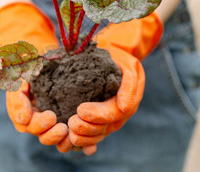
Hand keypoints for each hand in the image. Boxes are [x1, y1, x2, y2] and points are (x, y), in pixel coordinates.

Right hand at [0, 2, 66, 145]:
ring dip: (61, 140)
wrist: (51, 61)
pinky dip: (80, 146)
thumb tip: (23, 117)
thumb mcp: (22, 70)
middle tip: (60, 125)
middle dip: (48, 133)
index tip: (50, 116)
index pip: (25, 123)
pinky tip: (89, 149)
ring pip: (54, 139)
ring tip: (70, 132)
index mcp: (22, 110)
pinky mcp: (67, 125)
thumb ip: (18, 88)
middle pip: (39, 134)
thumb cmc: (34, 64)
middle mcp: (35, 120)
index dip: (37, 123)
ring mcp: (51, 124)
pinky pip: (72, 140)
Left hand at [67, 13, 162, 151]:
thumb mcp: (128, 65)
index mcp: (130, 101)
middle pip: (105, 127)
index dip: (97, 114)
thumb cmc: (118, 58)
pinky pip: (94, 137)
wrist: (113, 58)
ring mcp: (112, 120)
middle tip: (71, 122)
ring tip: (69, 132)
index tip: (80, 110)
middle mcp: (121, 114)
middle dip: (88, 127)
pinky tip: (71, 140)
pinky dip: (84, 141)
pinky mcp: (101, 122)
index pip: (113, 113)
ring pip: (99, 135)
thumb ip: (129, 84)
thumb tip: (124, 108)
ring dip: (84, 137)